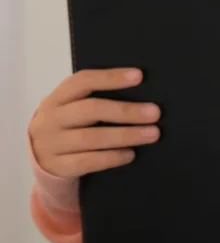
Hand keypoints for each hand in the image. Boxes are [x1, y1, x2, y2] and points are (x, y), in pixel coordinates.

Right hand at [29, 68, 160, 178]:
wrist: (41, 160)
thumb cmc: (69, 127)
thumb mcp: (73, 109)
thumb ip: (96, 100)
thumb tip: (141, 97)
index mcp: (57, 97)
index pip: (83, 81)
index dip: (111, 78)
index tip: (139, 76)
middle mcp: (51, 118)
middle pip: (91, 110)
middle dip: (126, 111)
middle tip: (155, 113)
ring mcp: (52, 144)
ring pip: (91, 138)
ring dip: (126, 135)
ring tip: (152, 134)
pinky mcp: (59, 166)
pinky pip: (88, 161)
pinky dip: (112, 157)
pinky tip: (131, 154)